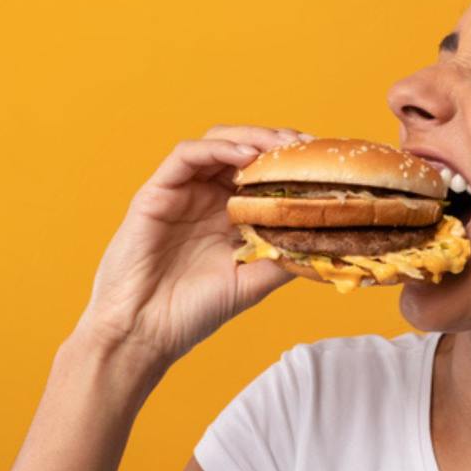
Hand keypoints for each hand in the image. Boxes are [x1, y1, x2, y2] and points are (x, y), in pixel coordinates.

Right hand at [71, 125, 311, 374]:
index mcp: (229, 215)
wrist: (144, 333)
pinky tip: (246, 156)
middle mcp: (206, 197)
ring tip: (282, 146)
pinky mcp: (156, 192)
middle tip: (306, 146)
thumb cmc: (193, 312)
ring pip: (217, 143)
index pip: (263, 173)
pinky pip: (186, 155)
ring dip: (252, 138)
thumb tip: (325, 239)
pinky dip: (218, 148)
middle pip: (244, 149)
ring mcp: (181, 192)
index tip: (323, 160)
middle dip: (278, 142)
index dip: (291, 163)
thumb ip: (284, 257)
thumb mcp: (253, 282)